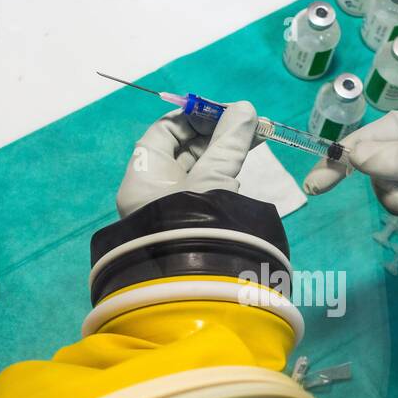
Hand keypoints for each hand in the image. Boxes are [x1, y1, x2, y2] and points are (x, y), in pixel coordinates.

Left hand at [117, 100, 258, 216]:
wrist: (198, 287)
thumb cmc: (194, 225)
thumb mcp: (214, 178)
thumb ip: (229, 142)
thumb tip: (245, 109)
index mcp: (143, 178)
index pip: (163, 133)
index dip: (192, 116)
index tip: (223, 111)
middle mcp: (153, 193)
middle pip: (183, 151)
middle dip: (217, 134)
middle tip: (250, 124)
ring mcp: (173, 212)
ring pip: (198, 172)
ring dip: (225, 155)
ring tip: (254, 143)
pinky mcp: (193, 227)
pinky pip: (206, 193)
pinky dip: (223, 179)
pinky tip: (242, 174)